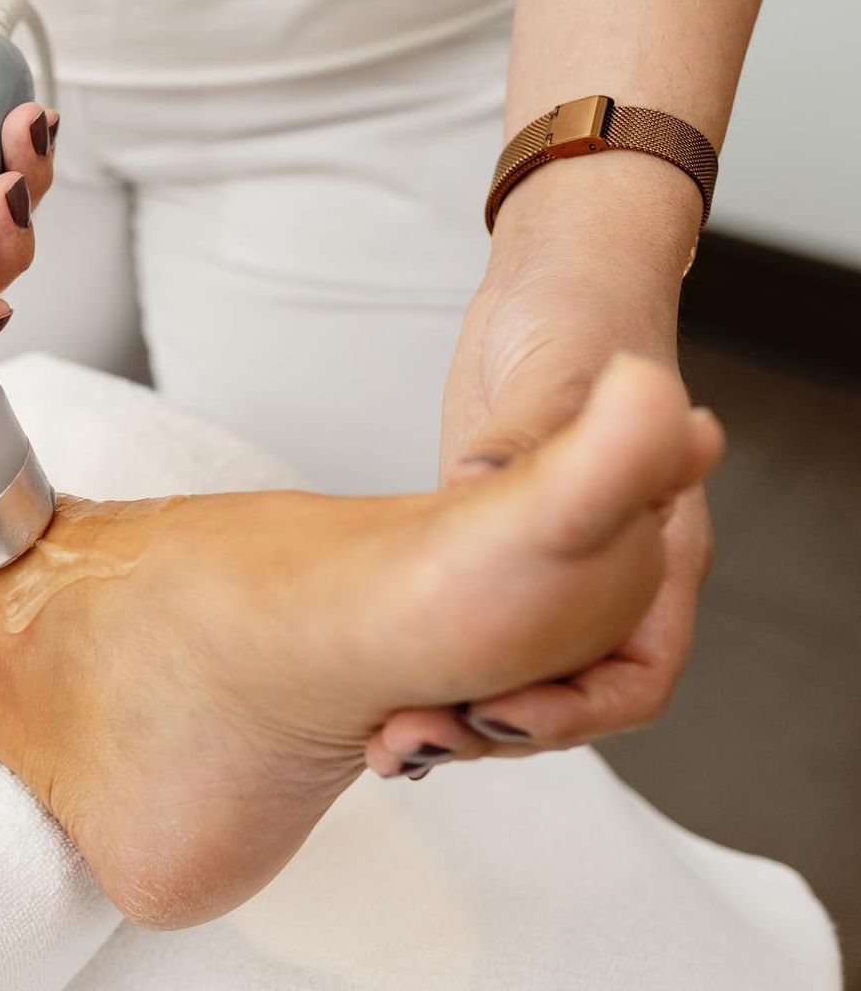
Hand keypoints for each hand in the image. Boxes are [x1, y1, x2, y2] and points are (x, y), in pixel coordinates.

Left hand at [373, 154, 713, 766]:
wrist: (549, 281)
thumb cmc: (578, 316)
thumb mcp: (555, 379)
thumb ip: (534, 446)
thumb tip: (498, 483)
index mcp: (652, 545)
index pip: (633, 674)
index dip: (571, 713)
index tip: (496, 716)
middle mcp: (609, 571)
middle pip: (564, 696)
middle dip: (491, 731)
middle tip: (407, 742)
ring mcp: (550, 567)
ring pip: (512, 680)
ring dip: (451, 714)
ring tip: (383, 739)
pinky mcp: (489, 550)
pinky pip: (472, 644)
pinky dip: (431, 676)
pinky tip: (372, 700)